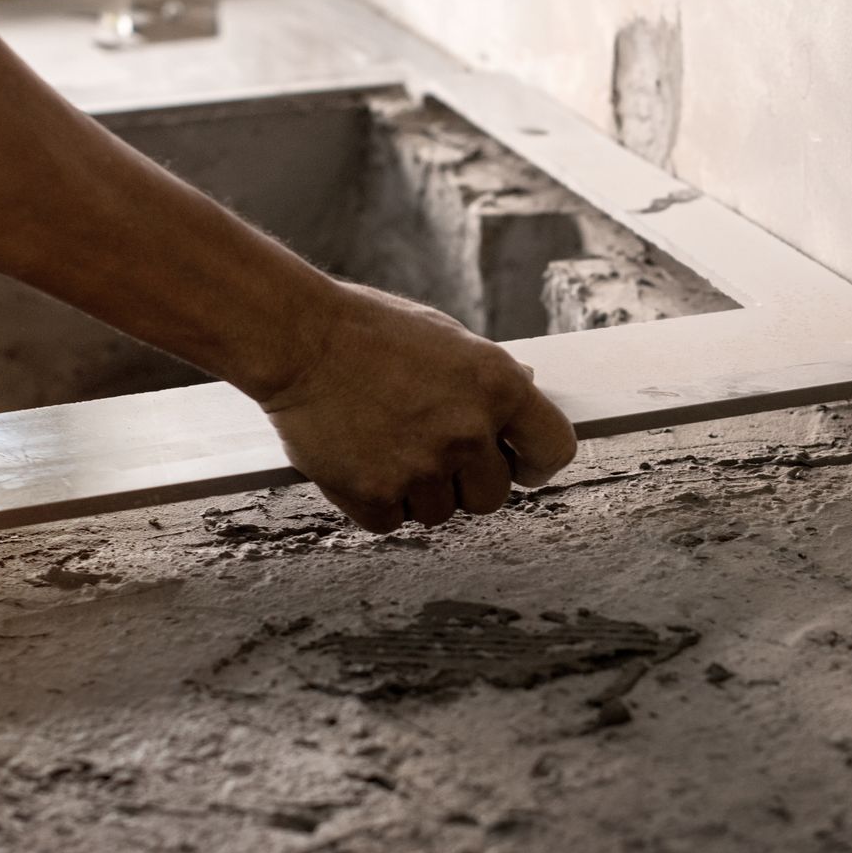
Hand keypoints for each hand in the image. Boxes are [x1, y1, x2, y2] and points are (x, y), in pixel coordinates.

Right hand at [261, 285, 577, 531]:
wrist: (298, 340)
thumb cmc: (370, 331)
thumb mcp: (447, 338)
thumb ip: (488, 378)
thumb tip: (525, 394)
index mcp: (498, 386)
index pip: (553, 449)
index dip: (534, 462)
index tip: (518, 464)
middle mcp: (469, 431)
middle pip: (493, 496)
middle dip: (467, 482)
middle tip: (429, 449)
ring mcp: (424, 468)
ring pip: (440, 513)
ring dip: (417, 491)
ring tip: (384, 444)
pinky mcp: (377, 494)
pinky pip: (392, 520)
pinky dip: (376, 500)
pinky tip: (358, 459)